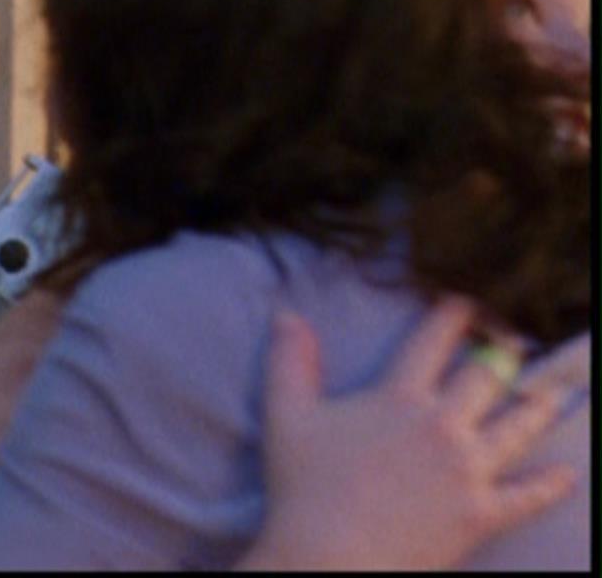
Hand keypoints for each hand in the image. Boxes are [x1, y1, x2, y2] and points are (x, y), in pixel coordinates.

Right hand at [241, 297, 575, 570]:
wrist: (330, 557)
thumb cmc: (305, 487)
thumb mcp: (287, 415)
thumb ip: (290, 362)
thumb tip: (288, 316)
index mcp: (399, 397)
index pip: (432, 342)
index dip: (452, 315)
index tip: (464, 301)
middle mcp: (442, 425)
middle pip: (486, 378)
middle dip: (502, 355)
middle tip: (513, 341)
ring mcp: (467, 470)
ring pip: (516, 428)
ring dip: (536, 408)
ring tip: (548, 394)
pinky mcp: (481, 513)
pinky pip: (527, 496)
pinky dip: (550, 485)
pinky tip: (566, 475)